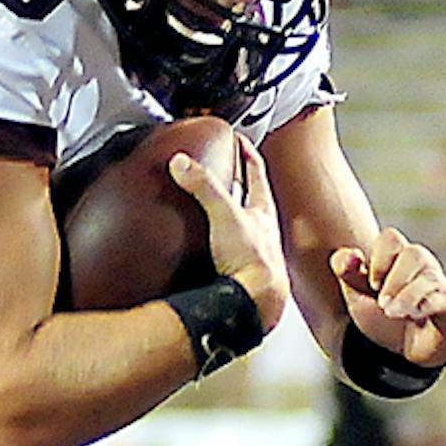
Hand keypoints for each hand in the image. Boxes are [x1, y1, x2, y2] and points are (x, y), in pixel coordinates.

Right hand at [170, 132, 288, 330]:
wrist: (256, 306)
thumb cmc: (253, 264)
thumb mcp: (224, 215)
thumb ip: (203, 186)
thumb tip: (182, 162)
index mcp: (262, 211)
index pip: (257, 170)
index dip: (246, 152)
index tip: (238, 140)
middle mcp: (263, 231)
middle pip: (253, 198)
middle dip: (241, 183)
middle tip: (229, 170)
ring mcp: (255, 254)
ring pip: (245, 227)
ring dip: (232, 217)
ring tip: (217, 210)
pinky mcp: (243, 275)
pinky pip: (232, 254)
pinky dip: (221, 247)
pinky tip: (211, 252)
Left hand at [331, 227, 445, 368]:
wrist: (404, 352)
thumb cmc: (382, 317)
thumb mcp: (357, 296)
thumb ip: (347, 272)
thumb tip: (349, 255)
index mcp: (398, 257)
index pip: (391, 238)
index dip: (378, 259)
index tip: (372, 285)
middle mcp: (422, 266)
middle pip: (415, 253)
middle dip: (395, 279)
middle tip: (382, 303)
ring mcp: (438, 286)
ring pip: (429, 277)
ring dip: (406, 296)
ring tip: (392, 313)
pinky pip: (442, 299)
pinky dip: (424, 307)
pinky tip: (414, 317)